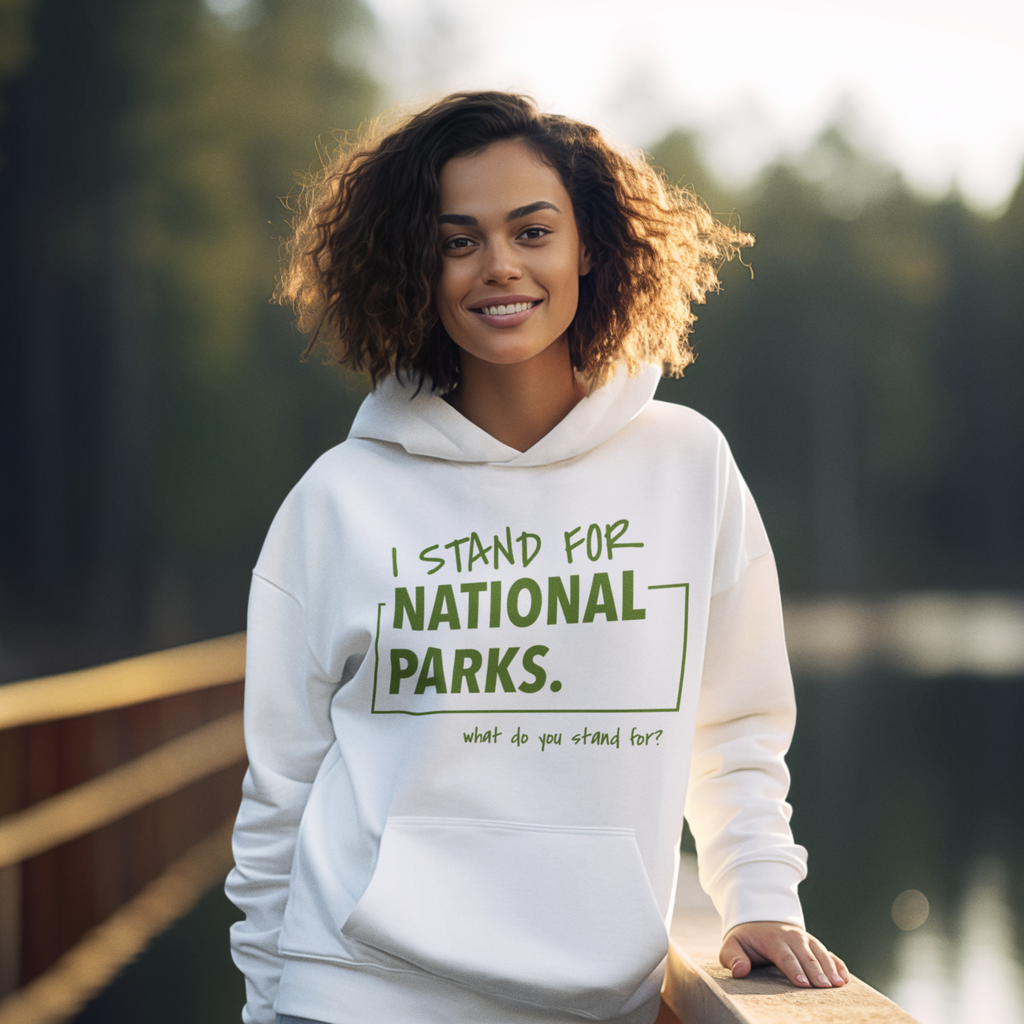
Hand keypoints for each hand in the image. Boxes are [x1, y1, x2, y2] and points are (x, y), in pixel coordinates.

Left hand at [719, 921, 849, 987]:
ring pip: (820, 954)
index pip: (784, 956)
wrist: (758, 921)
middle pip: (806, 956)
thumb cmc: (746, 939)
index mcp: (773, 939)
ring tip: (838, 984)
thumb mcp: (732, 945)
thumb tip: (740, 970)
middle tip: (825, 987)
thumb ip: (732, 958)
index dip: (794, 969)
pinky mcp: (814, 944)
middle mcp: (792, 937)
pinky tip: (845, 978)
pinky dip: (837, 964)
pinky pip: (829, 953)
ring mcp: (805, 939)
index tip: (803, 983)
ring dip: (830, 968)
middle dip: (816, 971)